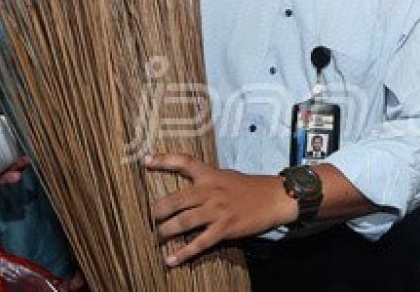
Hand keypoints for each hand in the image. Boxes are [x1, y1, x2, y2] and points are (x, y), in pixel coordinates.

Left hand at [146, 153, 295, 266]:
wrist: (274, 198)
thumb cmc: (250, 188)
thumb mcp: (227, 176)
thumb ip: (208, 180)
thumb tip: (190, 189)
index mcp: (210, 175)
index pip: (184, 162)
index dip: (164, 160)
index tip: (146, 160)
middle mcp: (210, 191)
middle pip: (176, 199)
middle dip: (157, 209)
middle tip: (144, 217)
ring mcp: (217, 210)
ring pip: (184, 221)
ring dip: (165, 231)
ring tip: (154, 237)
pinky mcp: (225, 228)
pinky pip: (200, 242)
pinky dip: (183, 252)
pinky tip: (170, 259)